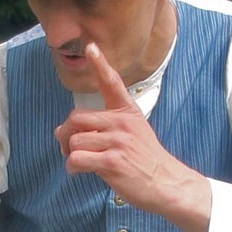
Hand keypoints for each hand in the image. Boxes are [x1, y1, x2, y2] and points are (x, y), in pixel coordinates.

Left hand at [53, 43, 209, 225]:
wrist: (166, 184)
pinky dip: (71, 167)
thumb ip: (105, 127)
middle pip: (76, 118)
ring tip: (78, 163)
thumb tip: (64, 130)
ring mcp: (118, 141)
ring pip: (74, 140)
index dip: (100, 64)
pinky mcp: (112, 162)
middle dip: (65, 134)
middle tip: (69, 148)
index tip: (90, 47)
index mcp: (127, 112)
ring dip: (69, 154)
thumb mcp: (135, 132)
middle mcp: (122, 122)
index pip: (112, 83)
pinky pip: (77, 159)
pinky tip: (79, 172)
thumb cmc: (146, 161)